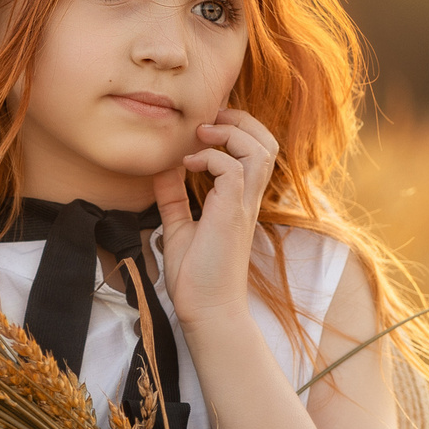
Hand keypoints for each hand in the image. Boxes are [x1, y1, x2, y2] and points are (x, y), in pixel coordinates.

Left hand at [152, 107, 277, 328]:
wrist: (205, 309)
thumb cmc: (195, 276)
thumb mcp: (178, 227)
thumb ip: (173, 198)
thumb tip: (161, 170)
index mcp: (239, 199)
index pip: (254, 151)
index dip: (236, 129)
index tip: (204, 126)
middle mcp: (247, 198)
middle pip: (267, 143)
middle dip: (241, 121)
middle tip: (209, 120)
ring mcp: (243, 205)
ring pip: (260, 150)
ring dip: (231, 133)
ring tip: (201, 135)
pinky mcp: (233, 213)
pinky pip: (233, 169)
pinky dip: (210, 157)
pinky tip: (187, 165)